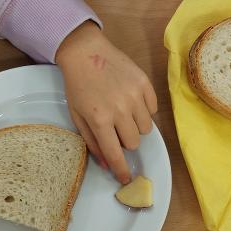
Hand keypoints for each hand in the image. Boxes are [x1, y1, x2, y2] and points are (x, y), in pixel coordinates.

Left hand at [56, 23, 157, 182]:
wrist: (85, 51)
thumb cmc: (78, 85)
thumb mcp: (77, 115)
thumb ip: (92, 142)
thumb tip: (107, 166)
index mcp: (100, 119)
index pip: (115, 153)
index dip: (122, 170)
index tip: (126, 179)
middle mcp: (119, 109)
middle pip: (134, 142)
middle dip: (126, 140)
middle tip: (116, 128)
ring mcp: (134, 96)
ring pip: (145, 128)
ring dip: (135, 126)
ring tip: (124, 113)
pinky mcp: (145, 84)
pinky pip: (153, 109)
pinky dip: (144, 110)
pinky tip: (131, 99)